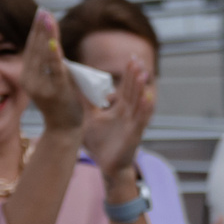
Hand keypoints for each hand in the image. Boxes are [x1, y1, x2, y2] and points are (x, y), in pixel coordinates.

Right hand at [19, 8, 84, 134]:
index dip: (36, 30)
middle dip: (40, 28)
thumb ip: (50, 64)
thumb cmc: (62, 103)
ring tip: (48, 19)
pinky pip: (55, 71)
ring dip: (47, 36)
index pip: (32, 48)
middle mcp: (30, 80)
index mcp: (27, 76)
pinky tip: (55, 43)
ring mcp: (41, 87)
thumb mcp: (52, 80)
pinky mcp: (56, 92)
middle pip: (36, 48)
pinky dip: (55, 56)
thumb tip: (52, 41)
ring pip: (44, 56)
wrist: (65, 129)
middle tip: (44, 10)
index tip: (42, 12)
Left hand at [82, 57, 156, 183]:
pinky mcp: (134, 134)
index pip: (126, 88)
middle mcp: (128, 114)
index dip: (129, 74)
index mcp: (120, 109)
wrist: (108, 165)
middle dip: (135, 75)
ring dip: (141, 88)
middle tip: (136, 59)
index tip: (130, 58)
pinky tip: (147, 98)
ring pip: (138, 102)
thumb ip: (87, 103)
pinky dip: (145, 109)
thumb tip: (75, 87)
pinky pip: (141, 120)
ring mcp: (133, 123)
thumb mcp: (90, 119)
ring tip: (142, 73)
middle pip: (133, 91)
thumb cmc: (101, 144)